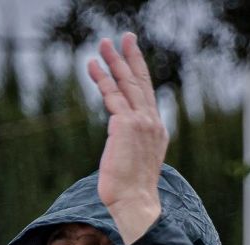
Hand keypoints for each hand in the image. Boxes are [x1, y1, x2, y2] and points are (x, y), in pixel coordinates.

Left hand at [86, 34, 167, 244]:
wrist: (134, 203)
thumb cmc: (132, 192)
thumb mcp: (136, 165)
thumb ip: (132, 147)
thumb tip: (122, 144)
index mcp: (157, 131)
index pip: (147, 95)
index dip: (140, 74)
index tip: (133, 56)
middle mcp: (152, 122)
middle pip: (140, 82)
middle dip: (130, 58)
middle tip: (123, 37)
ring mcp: (140, 122)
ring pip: (126, 84)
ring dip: (113, 62)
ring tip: (103, 44)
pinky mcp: (124, 125)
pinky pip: (111, 96)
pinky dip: (101, 79)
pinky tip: (92, 66)